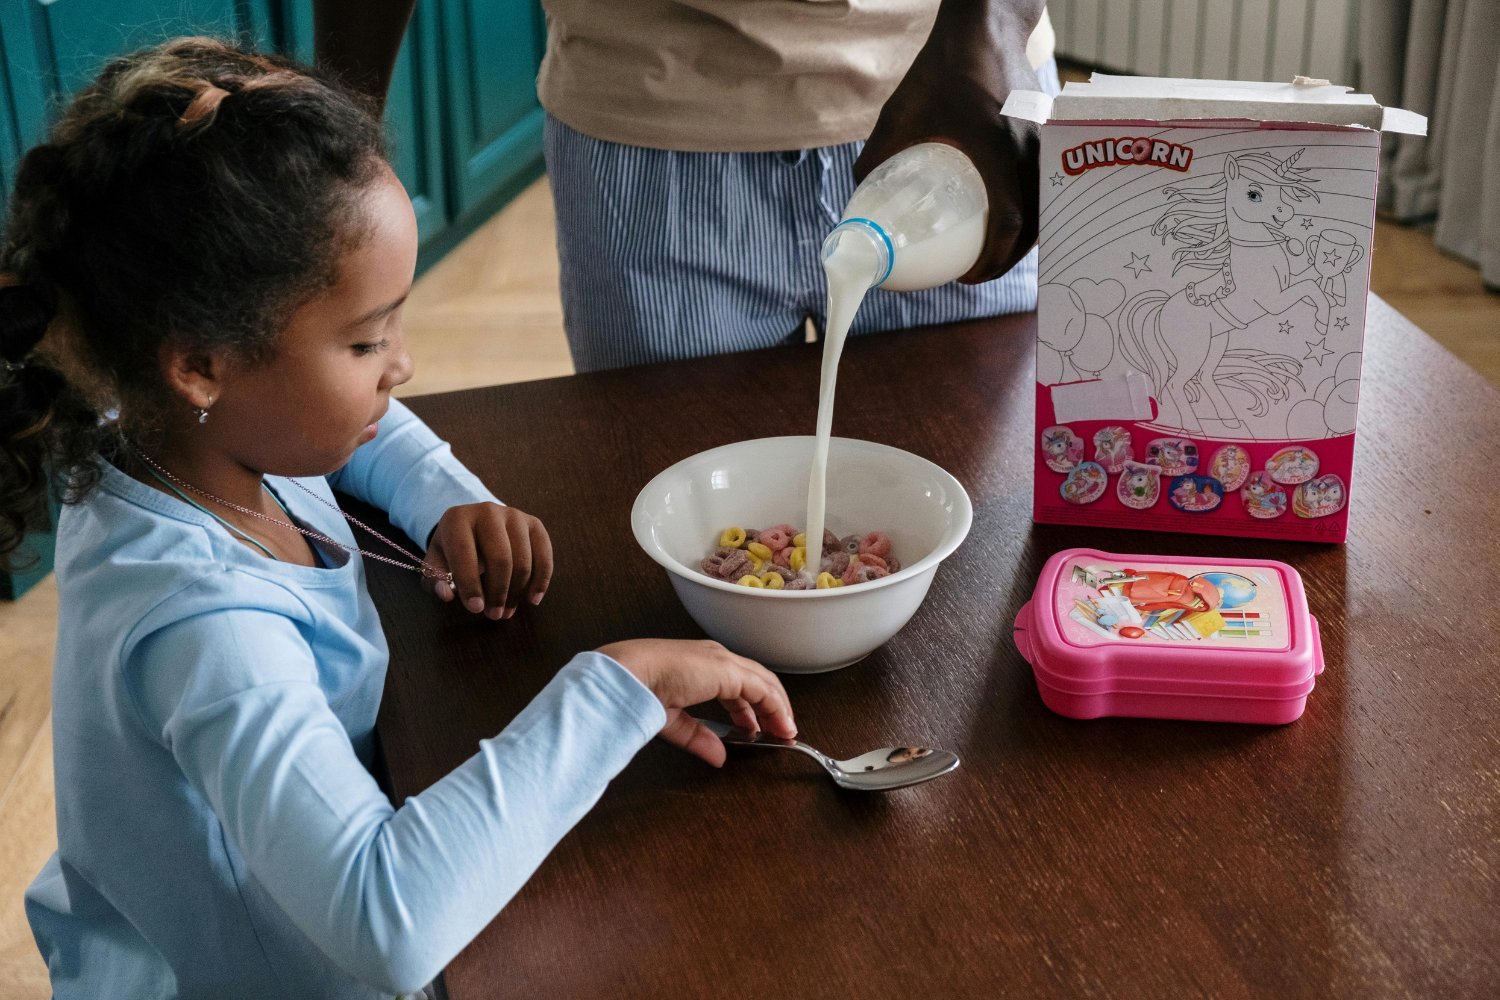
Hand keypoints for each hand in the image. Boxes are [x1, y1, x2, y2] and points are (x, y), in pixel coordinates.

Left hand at [424, 503, 552, 618]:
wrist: (474, 523)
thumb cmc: (454, 547)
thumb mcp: (437, 560)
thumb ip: (436, 578)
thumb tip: (446, 594)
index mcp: (458, 519)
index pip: (465, 554)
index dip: (470, 584)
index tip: (475, 609)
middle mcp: (487, 512)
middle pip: (500, 558)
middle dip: (498, 592)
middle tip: (494, 615)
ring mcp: (514, 515)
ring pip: (523, 560)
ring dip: (517, 592)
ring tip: (507, 611)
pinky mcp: (534, 524)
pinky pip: (544, 555)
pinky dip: (541, 580)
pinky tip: (533, 599)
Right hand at [596, 639, 795, 765]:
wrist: (628, 675)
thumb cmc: (638, 689)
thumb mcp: (673, 720)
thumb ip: (698, 737)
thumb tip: (719, 756)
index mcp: (699, 663)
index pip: (736, 682)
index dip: (751, 706)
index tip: (758, 726)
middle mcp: (714, 657)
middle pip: (756, 680)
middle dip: (771, 706)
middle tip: (779, 730)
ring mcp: (723, 661)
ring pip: (764, 683)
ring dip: (778, 707)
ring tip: (786, 730)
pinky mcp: (729, 671)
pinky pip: (763, 691)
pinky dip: (776, 708)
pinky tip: (781, 725)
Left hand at [853, 3, 1042, 283]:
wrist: (987, 22)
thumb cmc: (944, 66)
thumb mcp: (899, 115)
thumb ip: (876, 159)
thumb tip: (861, 201)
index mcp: (997, 147)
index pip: (1009, 221)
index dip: (991, 259)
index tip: (969, 277)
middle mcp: (1030, 147)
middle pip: (1034, 225)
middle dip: (1008, 258)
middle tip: (977, 273)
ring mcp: (1046, 140)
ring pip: (1046, 207)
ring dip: (1025, 238)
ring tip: (993, 252)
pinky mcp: (1051, 133)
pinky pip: (1049, 185)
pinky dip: (1036, 210)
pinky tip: (1013, 219)